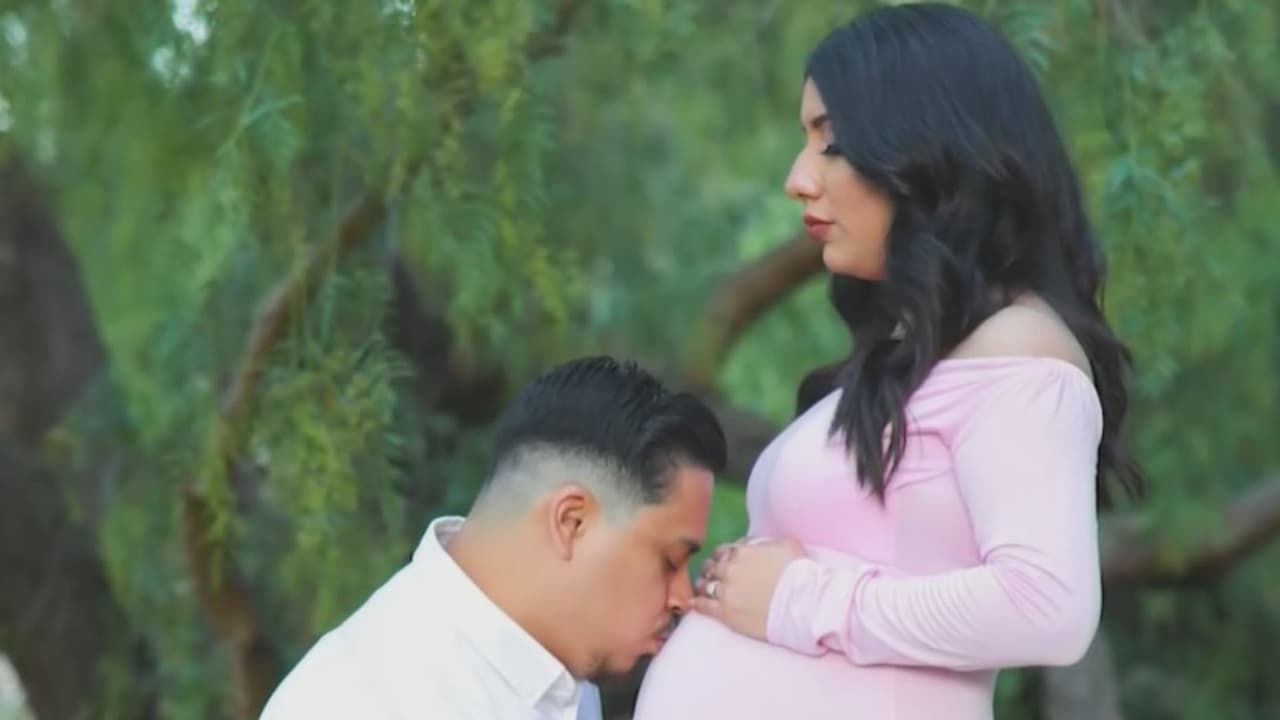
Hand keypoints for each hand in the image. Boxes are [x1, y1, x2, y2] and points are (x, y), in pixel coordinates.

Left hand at [692, 537, 806, 640]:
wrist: (802, 602)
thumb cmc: (799, 572)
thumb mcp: (783, 544)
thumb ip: (763, 542)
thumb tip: (751, 544)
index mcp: (742, 552)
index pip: (723, 551)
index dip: (722, 556)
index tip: (722, 561)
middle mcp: (729, 570)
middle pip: (712, 567)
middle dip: (711, 570)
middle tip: (711, 574)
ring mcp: (726, 592)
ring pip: (706, 585)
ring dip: (703, 585)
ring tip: (703, 588)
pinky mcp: (726, 613)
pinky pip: (704, 607)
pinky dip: (697, 604)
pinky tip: (693, 603)